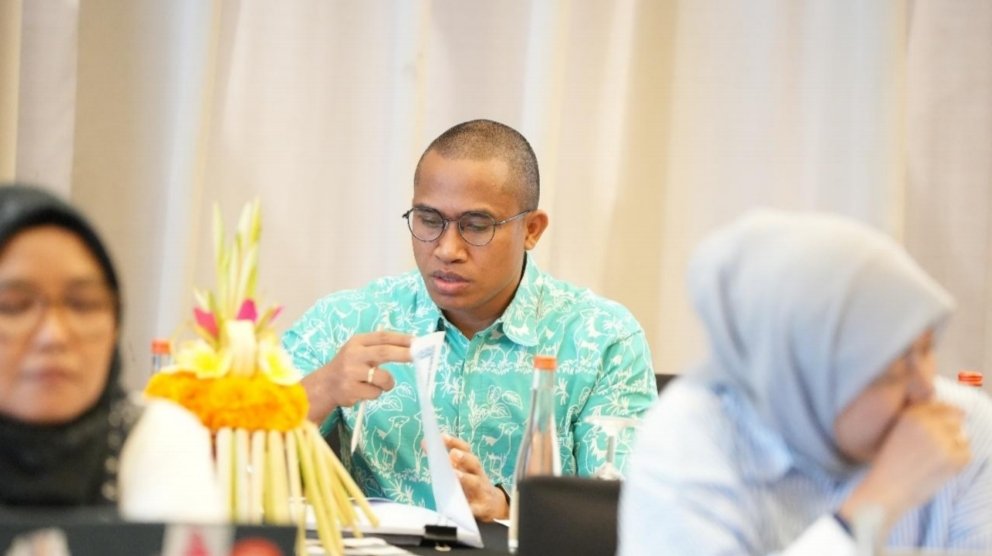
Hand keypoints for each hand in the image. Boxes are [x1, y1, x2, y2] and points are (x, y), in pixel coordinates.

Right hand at [301, 331, 410, 423]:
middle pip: (384, 352)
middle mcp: (353, 355)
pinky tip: (364, 391)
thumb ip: (379, 347)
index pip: (383, 337)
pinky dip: (376, 393)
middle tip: (418, 356)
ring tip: (378, 384)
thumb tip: (410, 346)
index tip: (417, 341)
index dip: (401, 338)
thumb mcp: (359, 350)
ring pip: (383, 378)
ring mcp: (351, 373)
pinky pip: (375, 393)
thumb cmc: (349, 366)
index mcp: (357, 342)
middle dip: (404, 354)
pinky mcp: (351, 390)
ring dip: (388, 383)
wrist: (325, 385)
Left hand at [443, 434, 508, 521]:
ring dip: (466, 478)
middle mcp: (477, 475)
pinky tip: (463, 507)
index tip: (442, 437)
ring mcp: (481, 491)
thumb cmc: (471, 485)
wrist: (493, 504)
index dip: (455, 442)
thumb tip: (425, 442)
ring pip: (476, 483)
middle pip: (473, 463)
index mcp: (470, 465)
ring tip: (456, 475)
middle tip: (453, 453)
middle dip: (463, 457)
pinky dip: (470, 507)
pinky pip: (476, 508)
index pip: (465, 449)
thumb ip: (444, 459)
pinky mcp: (482, 508)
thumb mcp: (461, 471)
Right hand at [840, 402, 969, 529]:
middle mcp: (928, 422)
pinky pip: (967, 454)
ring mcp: (941, 439)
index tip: (933, 437)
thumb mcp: (900, 433)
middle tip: (934, 453)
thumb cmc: (892, 464)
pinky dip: (958, 464)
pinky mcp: (952, 457)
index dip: (942, 421)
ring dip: (954, 449)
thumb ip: (923, 422)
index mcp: (913, 414)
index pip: (942, 407)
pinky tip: (939, 470)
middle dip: (949, 434)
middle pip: (955, 420)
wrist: (886, 489)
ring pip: (962, 438)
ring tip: (933, 463)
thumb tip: (960, 415)